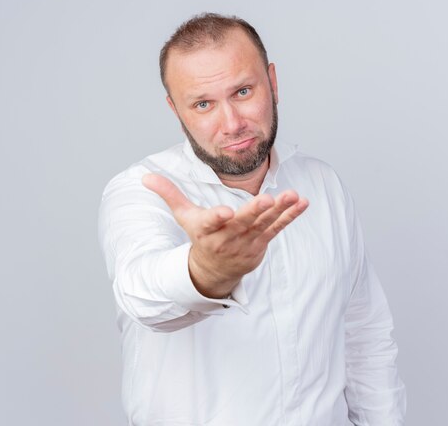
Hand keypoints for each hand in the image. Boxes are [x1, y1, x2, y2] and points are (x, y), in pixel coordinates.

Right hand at [142, 173, 308, 297]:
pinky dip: (290, 216)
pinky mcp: (262, 242)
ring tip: (292, 195)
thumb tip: (145, 175)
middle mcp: (227, 237)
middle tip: (266, 198)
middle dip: (255, 211)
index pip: (211, 222)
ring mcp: (247, 241)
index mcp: (206, 230)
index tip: (226, 212)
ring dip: (279, 210)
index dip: (217, 217)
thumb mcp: (182, 216)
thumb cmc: (199, 237)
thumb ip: (168, 194)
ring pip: (264, 224)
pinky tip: (302, 203)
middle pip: (242, 223)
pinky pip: (278, 228)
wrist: (215, 271)